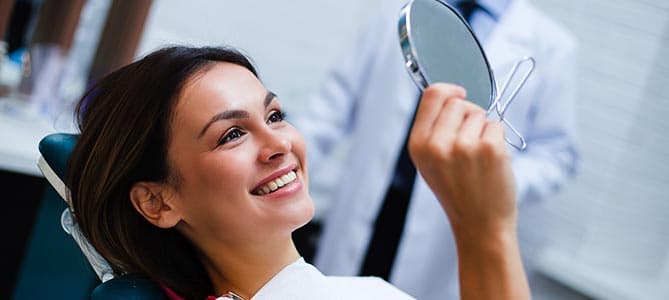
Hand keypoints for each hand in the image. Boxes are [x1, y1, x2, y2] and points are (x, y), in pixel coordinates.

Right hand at [408, 83, 516, 236]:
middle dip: (468, 114)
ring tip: (478, 157)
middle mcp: (437, 145)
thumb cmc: (457, 191)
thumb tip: (449, 94)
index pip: (432, 95)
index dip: (449, 90)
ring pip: (479, 113)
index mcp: (418, 145)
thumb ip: (432, 129)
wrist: (479, 224)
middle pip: (458, 102)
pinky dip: (498, 139)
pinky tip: (491, 162)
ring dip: (483, 130)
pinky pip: (496, 125)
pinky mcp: (490, 149)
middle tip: (470, 141)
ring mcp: (464, 146)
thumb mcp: (430, 162)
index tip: (460, 93)